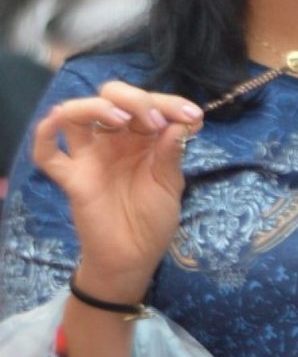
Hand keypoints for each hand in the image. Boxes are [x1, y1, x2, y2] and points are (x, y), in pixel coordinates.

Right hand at [32, 82, 203, 298]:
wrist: (133, 258)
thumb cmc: (152, 220)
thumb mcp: (170, 184)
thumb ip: (172, 153)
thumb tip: (182, 122)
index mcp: (141, 138)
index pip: (148, 103)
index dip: (170, 103)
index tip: (193, 116)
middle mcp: (113, 140)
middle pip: (110, 97)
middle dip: (135, 99)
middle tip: (155, 122)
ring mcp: (90, 157)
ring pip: (76, 113)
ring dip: (97, 106)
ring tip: (123, 120)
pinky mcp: (73, 178)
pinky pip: (47, 153)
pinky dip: (45, 133)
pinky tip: (56, 119)